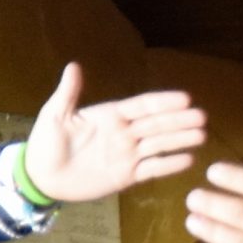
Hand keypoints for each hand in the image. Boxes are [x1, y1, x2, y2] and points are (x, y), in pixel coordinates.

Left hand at [21, 64, 206, 204]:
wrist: (40, 176)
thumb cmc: (46, 143)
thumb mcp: (55, 114)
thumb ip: (68, 93)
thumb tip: (74, 65)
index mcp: (109, 115)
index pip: (141, 106)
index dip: (163, 102)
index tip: (185, 98)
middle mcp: (123, 133)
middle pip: (156, 125)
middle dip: (179, 120)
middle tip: (202, 116)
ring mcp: (127, 155)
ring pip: (158, 145)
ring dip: (179, 140)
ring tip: (202, 135)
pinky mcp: (126, 176)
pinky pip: (151, 169)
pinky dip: (169, 165)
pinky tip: (188, 160)